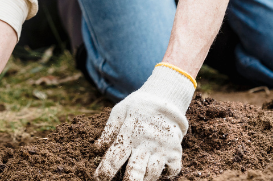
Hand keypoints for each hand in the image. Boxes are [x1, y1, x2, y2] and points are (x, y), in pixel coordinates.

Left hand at [94, 65, 195, 180]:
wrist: (167, 99)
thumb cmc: (139, 106)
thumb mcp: (120, 111)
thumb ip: (109, 130)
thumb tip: (96, 149)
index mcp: (130, 133)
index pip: (115, 156)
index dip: (106, 170)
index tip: (99, 178)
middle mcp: (146, 143)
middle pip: (135, 170)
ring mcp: (162, 148)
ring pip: (152, 173)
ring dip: (144, 179)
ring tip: (137, 178)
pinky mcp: (175, 152)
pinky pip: (172, 171)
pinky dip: (165, 175)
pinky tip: (157, 174)